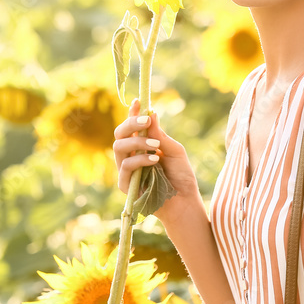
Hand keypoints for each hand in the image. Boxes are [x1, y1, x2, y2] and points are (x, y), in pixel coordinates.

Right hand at [113, 98, 200, 222]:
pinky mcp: (126, 185)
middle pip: (119, 134)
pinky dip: (140, 160)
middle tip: (146, 119)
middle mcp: (131, 156)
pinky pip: (125, 167)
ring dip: (137, 141)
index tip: (138, 101)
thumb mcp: (175, 151)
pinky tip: (155, 159)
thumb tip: (152, 114)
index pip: (132, 127)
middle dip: (130, 123)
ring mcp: (127, 171)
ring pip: (118, 147)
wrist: (185, 202)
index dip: (132, 113)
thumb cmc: (181, 177)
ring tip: (156, 145)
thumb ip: (161, 135)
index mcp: (142, 146)